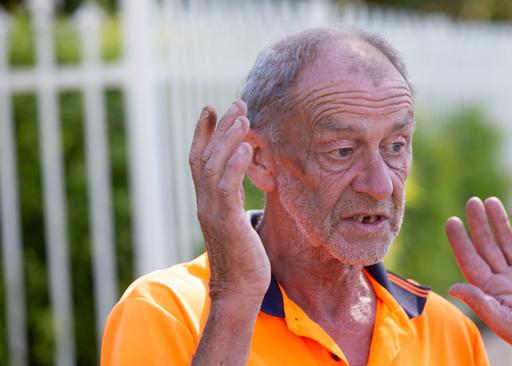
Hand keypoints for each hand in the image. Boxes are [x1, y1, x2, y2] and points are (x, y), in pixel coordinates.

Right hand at [189, 101, 270, 300]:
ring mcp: (213, 212)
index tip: (210, 108)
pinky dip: (235, 165)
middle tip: (236, 103)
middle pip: (206, 156)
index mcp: (207, 202)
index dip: (202, 133)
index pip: (199, 160)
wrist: (238, 291)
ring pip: (214, 167)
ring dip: (228, 139)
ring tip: (243, 116)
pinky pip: (227, 188)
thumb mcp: (236, 223)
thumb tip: (241, 185)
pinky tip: (247, 147)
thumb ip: (234, 201)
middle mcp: (205, 203)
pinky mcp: (226, 222)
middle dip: (220, 127)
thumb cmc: (243, 259)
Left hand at [445, 197, 511, 365]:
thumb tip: (453, 288)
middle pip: (487, 246)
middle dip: (479, 224)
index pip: (470, 259)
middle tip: (472, 202)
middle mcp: (503, 279)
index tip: (452, 221)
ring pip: (507, 242)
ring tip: (491, 201)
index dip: (460, 241)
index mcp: (490, 290)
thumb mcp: (503, 321)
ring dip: (499, 222)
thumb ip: (480, 303)